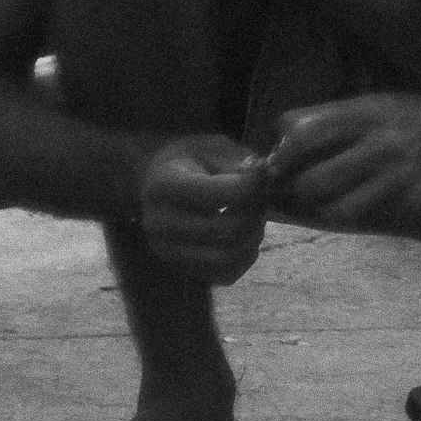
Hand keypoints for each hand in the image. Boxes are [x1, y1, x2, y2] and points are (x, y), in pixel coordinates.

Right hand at [137, 132, 271, 280]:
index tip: (261, 172)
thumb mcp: (211, 145)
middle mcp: (159, 224)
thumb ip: (236, 158)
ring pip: (227, 258)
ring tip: (254, 215)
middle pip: (226, 230)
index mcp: (163, 186)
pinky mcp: (182, 270)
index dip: (250, 184)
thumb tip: (261, 174)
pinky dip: (245, 257)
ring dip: (253, 236)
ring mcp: (168, 252)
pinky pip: (225, 275)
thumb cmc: (189, 160)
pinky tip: (244, 235)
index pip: (216, 193)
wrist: (158, 185)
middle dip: (255, 212)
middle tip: (261, 196)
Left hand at [263, 91, 420, 234]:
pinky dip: (365, 212)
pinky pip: (374, 215)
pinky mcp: (414, 196)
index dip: (285, 153)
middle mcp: (381, 143)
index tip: (275, 165)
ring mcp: (399, 173)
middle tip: (298, 189)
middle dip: (301, 189)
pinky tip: (367, 202)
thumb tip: (280, 131)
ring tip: (328, 202)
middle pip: (319, 180)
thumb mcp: (370, 102)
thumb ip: (328, 115)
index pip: (310, 132)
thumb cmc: (406, 114)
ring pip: (342, 208)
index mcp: (367, 114)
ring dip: (328, 208)